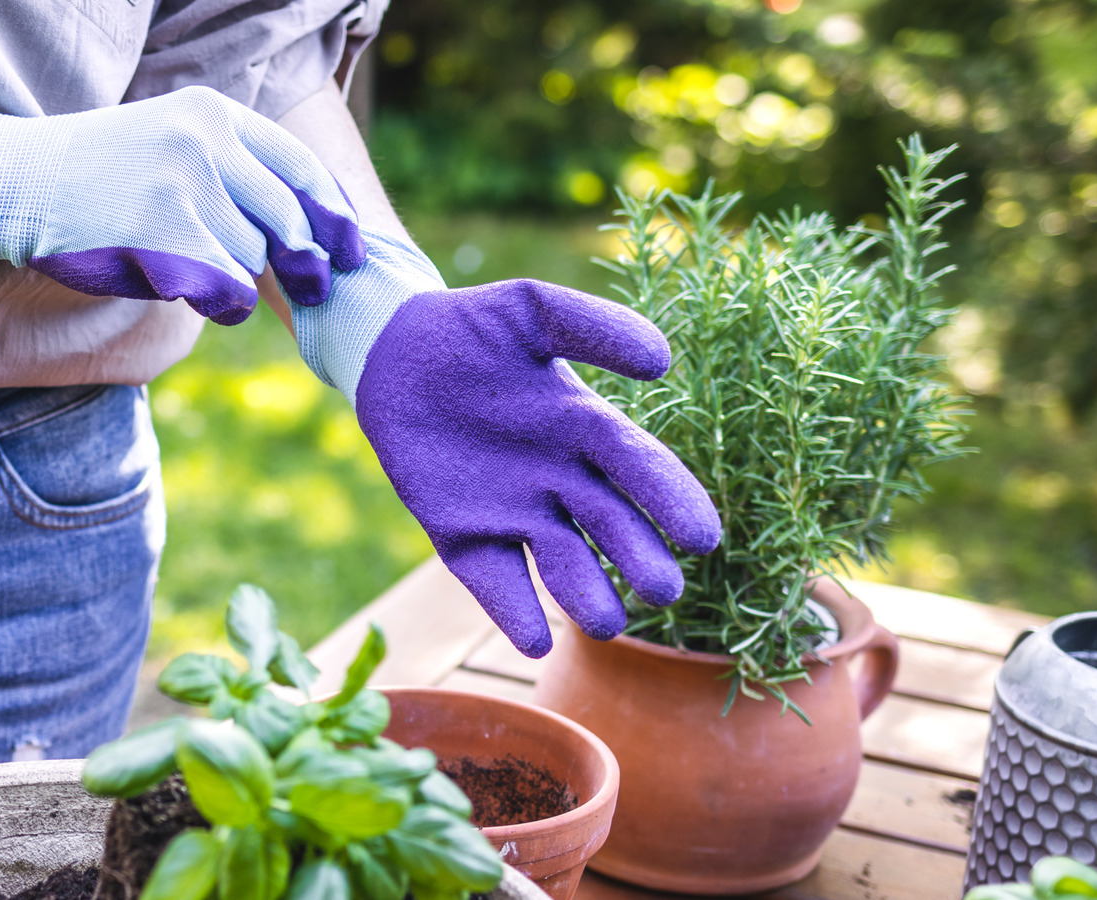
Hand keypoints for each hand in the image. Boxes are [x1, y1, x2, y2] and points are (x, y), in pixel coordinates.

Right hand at [0, 87, 363, 324]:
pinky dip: (224, 304)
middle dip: (307, 261)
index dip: (335, 213)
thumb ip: (231, 166)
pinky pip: (227, 290)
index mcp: (213, 115)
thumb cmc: (99, 174)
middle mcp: (204, 144)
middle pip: (287, 220)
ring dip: (239, 278)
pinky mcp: (163, 237)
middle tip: (316, 288)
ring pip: (253, 258)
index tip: (354, 248)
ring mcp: (183, 189)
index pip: (300, 167)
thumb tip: (309, 222)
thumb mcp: (168, 141)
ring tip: (195, 269)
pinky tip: (200, 296)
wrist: (16, 183)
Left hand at [292, 232, 721, 656]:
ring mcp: (512, 513)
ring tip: (603, 622)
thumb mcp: (531, 311)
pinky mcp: (462, 535)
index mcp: (586, 428)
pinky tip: (532, 638)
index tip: (703, 536)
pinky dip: (513, 609)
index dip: (671, 501)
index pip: (640, 468)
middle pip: (609, 526)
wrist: (393, 350)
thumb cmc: (472, 328)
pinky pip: (493, 579)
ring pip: (560, 564)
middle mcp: (560, 481)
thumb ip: (592, 327)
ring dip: (584, 595)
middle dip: (637, 557)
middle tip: (664, 589)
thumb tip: (662, 360)